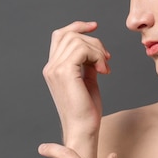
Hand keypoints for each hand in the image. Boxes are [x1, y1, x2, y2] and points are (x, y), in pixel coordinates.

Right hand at [43, 21, 110, 141]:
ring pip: (77, 40)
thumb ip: (88, 65)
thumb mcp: (88, 81)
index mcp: (54, 68)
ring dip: (97, 50)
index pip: (61, 36)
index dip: (78, 26)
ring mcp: (55, 69)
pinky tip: (103, 70)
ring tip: (105, 67)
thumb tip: (95, 52)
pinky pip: (82, 49)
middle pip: (70, 34)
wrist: (83, 130)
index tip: (95, 26)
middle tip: (107, 58)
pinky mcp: (64, 73)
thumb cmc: (86, 112)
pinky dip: (97, 56)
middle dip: (93, 41)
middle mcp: (51, 67)